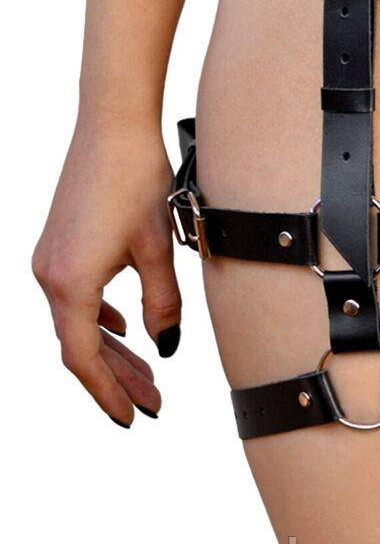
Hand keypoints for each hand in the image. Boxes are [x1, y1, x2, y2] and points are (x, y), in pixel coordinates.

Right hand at [32, 116, 180, 425]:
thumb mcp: (159, 248)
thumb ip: (163, 303)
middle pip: (80, 345)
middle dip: (117, 378)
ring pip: (78, 322)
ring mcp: (50, 260)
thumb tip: (166, 346)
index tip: (134, 416)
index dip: (109, 392)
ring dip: (112, 350)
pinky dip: (100, 320)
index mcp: (69, 282)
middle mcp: (48, 275)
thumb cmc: (136, 180)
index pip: (83, 357)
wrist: (112, 127)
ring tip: (147, 375)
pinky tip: (124, 329)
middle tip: (152, 403)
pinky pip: (76, 298)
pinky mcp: (59, 246)